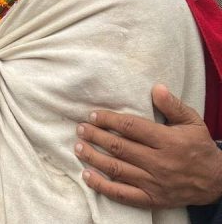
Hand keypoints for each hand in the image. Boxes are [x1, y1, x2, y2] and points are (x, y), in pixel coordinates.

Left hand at [76, 84, 221, 207]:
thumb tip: (156, 88)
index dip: (109, 120)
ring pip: (116, 169)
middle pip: (119, 147)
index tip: (93, 115)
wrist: (216, 183)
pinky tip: (86, 176)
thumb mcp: (192, 122)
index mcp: (168, 141)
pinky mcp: (151, 199)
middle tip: (80, 129)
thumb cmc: (199, 148)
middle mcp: (159, 162)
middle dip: (95, 136)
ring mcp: (154, 183)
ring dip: (93, 157)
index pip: (131, 127)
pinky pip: (122, 194)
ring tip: (78, 147)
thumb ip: (173, 105)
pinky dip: (102, 186)